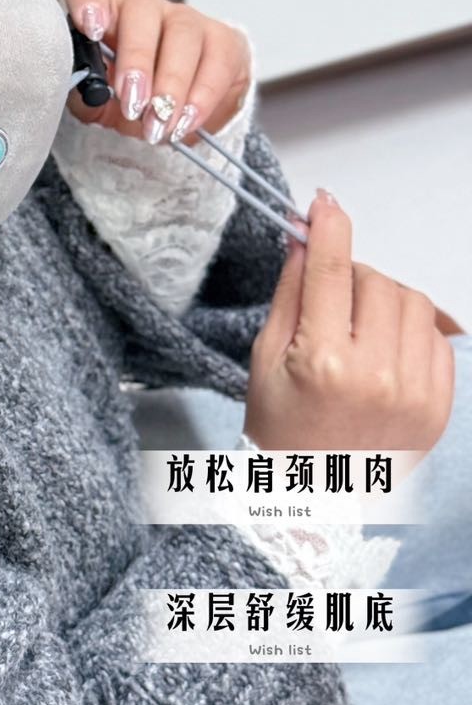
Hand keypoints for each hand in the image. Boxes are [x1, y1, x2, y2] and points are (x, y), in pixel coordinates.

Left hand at [65, 0, 250, 146]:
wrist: (176, 116)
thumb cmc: (130, 100)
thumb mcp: (98, 103)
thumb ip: (86, 95)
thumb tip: (88, 92)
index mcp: (105, 14)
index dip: (89, 0)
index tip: (91, 30)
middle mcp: (145, 7)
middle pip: (142, 9)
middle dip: (137, 58)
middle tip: (132, 103)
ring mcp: (186, 19)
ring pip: (183, 33)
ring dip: (171, 82)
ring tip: (159, 122)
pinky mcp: (222, 40)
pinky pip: (217, 59)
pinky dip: (201, 96)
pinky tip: (185, 120)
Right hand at [243, 189, 455, 454]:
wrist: (315, 499)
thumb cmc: (283, 435)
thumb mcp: (265, 358)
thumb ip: (290, 293)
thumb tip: (305, 240)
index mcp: (323, 362)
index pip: (331, 271)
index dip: (329, 228)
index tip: (325, 205)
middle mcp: (376, 376)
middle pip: (376, 280)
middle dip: (352, 276)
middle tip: (331, 300)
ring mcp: (415, 393)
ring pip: (411, 301)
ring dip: (384, 300)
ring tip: (358, 330)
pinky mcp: (439, 406)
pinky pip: (436, 336)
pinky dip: (411, 331)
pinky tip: (384, 353)